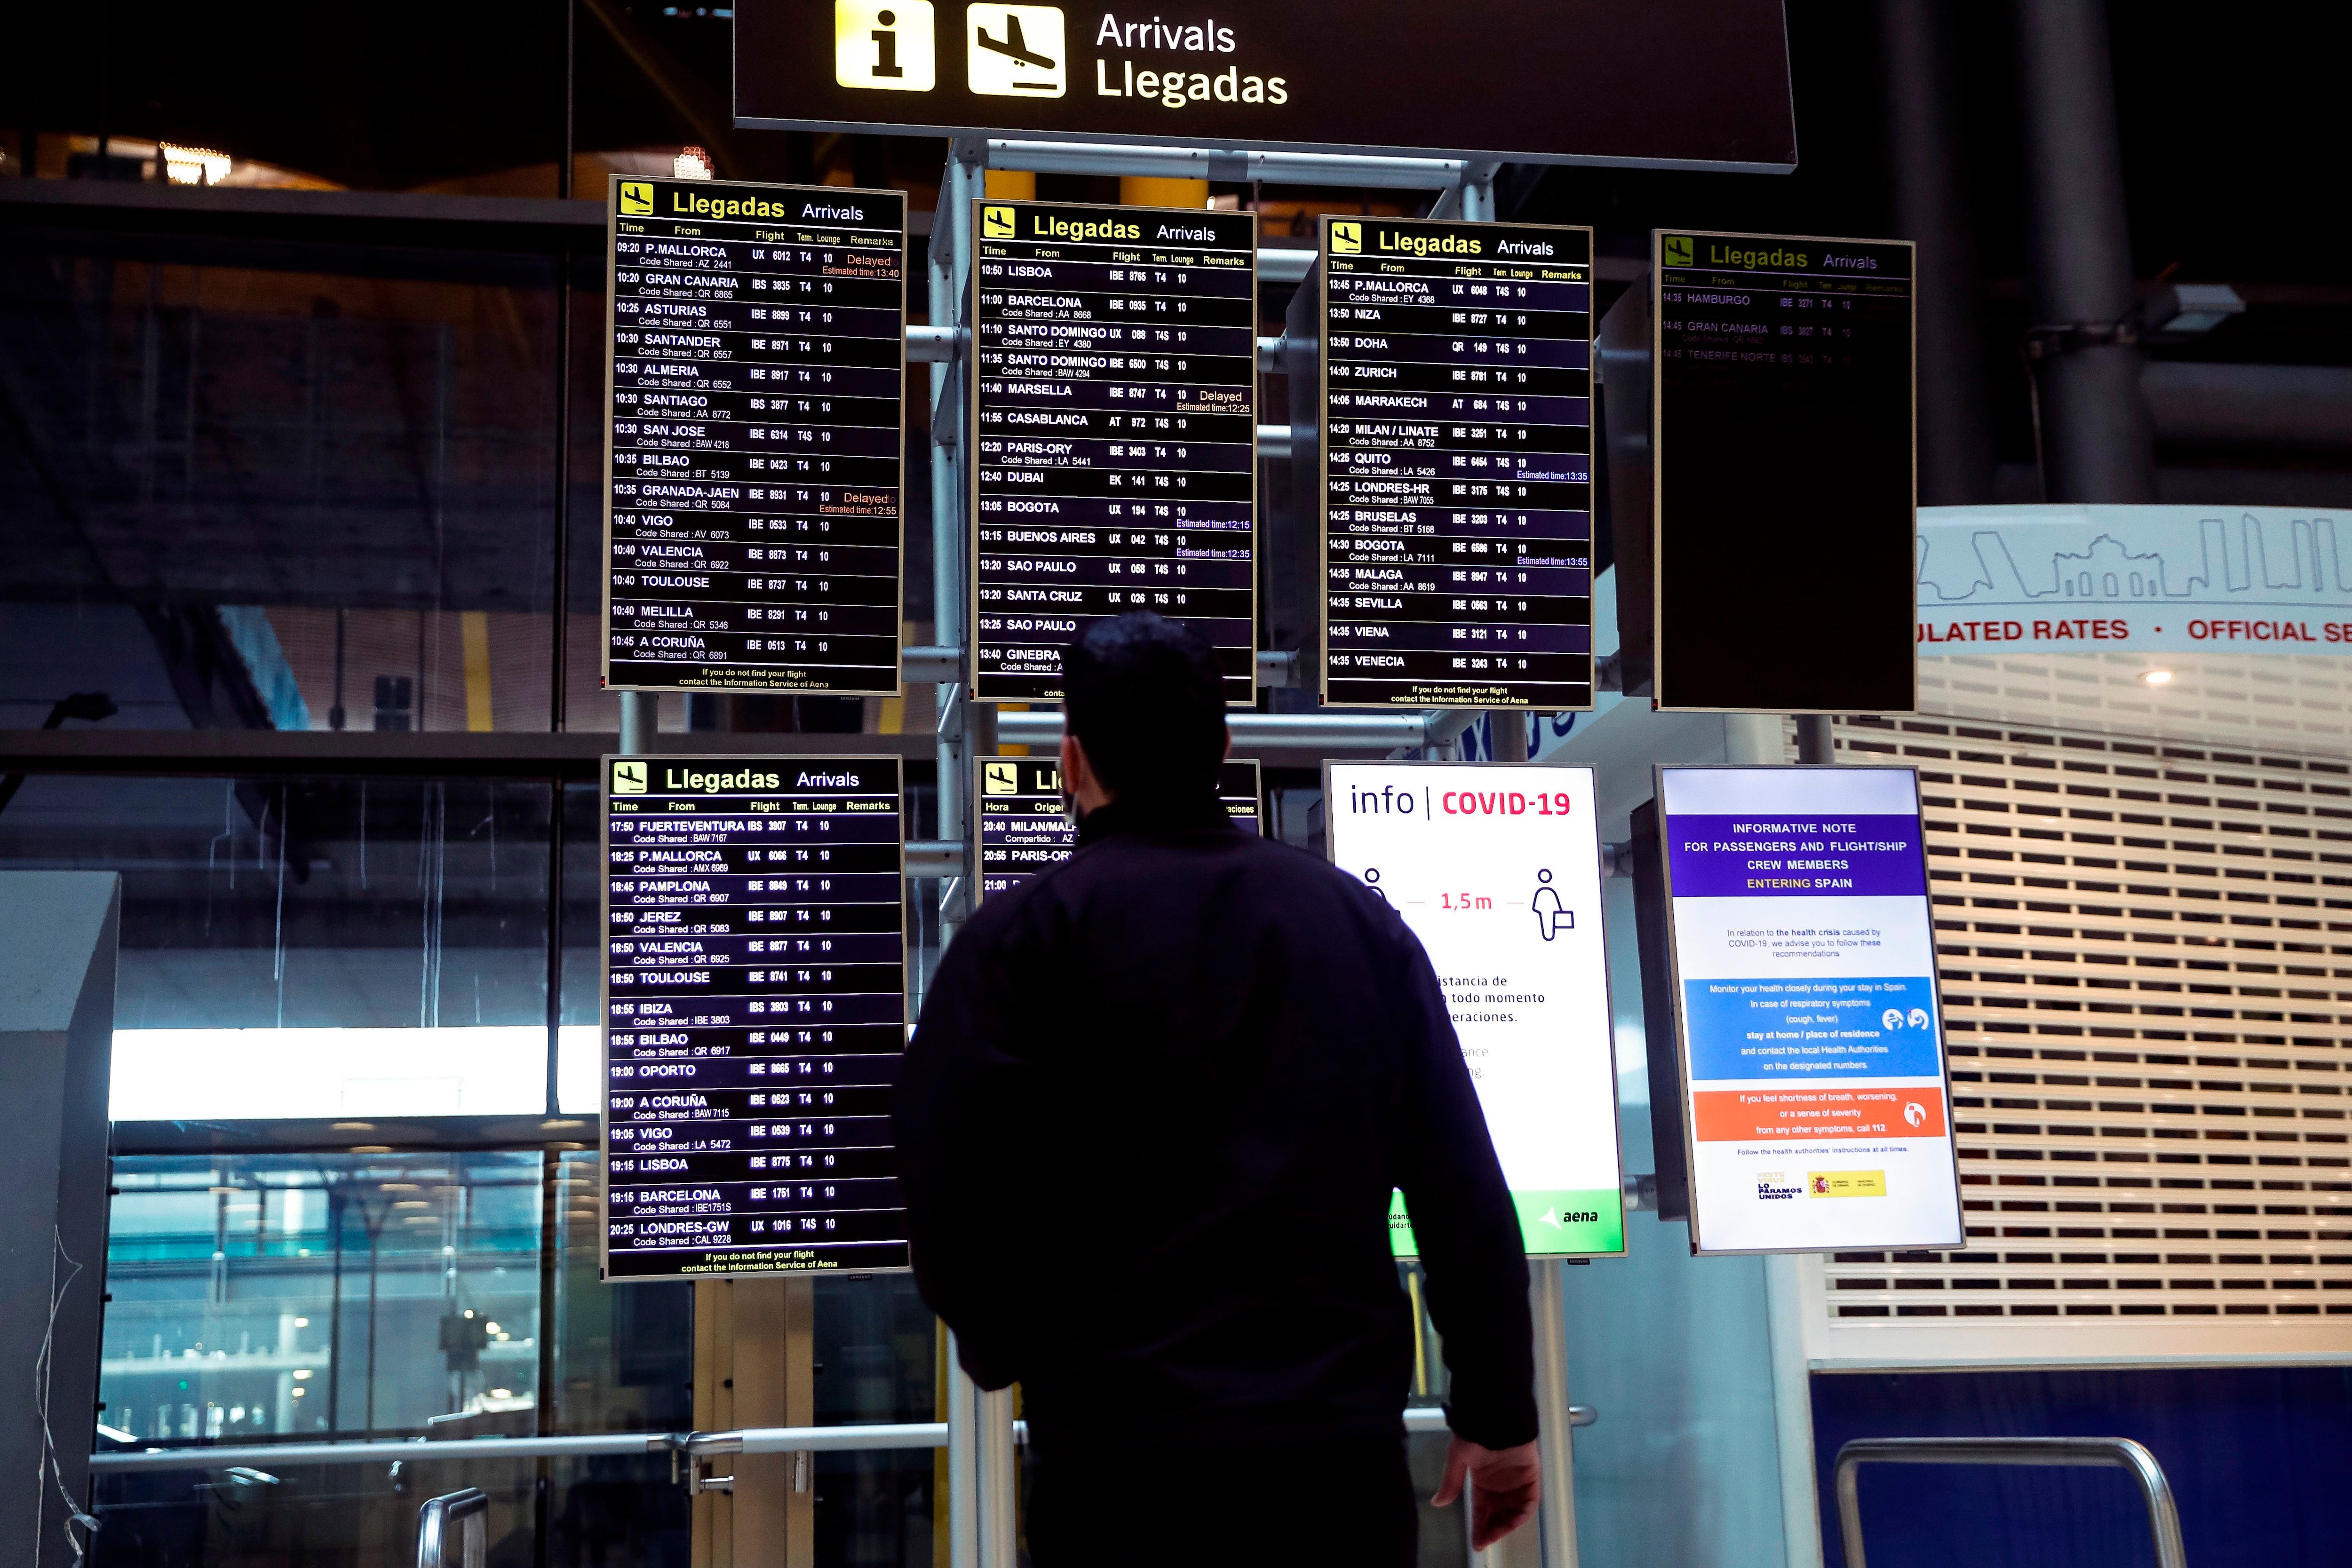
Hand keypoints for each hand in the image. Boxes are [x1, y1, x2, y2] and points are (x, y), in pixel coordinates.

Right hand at [1431, 1435, 1540, 1549]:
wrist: (1498, 1416)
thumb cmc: (1476, 1434)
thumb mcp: (1458, 1458)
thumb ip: (1452, 1483)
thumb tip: (1437, 1503)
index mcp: (1482, 1481)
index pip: (1481, 1510)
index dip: (1479, 1527)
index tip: (1476, 1544)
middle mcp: (1500, 1485)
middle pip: (1497, 1515)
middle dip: (1491, 1530)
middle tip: (1485, 1541)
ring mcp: (1516, 1482)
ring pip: (1513, 1511)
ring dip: (1506, 1525)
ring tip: (1496, 1534)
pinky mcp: (1531, 1477)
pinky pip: (1529, 1501)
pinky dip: (1523, 1513)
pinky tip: (1513, 1521)